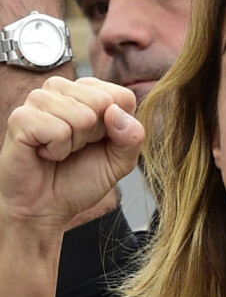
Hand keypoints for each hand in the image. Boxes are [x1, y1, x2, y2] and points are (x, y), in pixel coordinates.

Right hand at [0, 77, 143, 231]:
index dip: (118, 128)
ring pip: (82, 116)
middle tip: (76, 148)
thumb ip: (132, 137)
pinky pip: (58, 131)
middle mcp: (64, 89)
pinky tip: (44, 153)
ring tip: (60, 150)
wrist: (45, 207)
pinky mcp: (21, 117)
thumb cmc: (81, 179)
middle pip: (104, 102)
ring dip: (75, 144)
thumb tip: (116, 112)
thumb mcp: (120, 161)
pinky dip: (56, 151)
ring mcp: (39, 99)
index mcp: (90, 92)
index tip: (99, 142)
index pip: (123, 96)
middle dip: (96, 135)